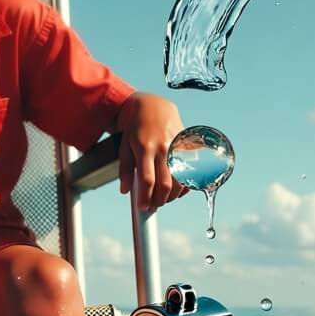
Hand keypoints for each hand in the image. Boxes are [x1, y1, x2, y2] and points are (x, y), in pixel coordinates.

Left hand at [116, 93, 187, 210]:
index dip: (145, 197)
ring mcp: (177, 147)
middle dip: (159, 200)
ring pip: (180, 180)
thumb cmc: (135, 128)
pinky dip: (185, 185)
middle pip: (165, 184)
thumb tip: (124, 191)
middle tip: (153, 206)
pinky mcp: (187, 147)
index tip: (143, 209)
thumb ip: (124, 169)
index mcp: (144, 148)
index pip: (147, 180)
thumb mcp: (124, 146)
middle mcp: (163, 148)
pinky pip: (190, 171)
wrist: (154, 106)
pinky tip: (176, 190)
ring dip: (172, 196)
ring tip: (163, 199)